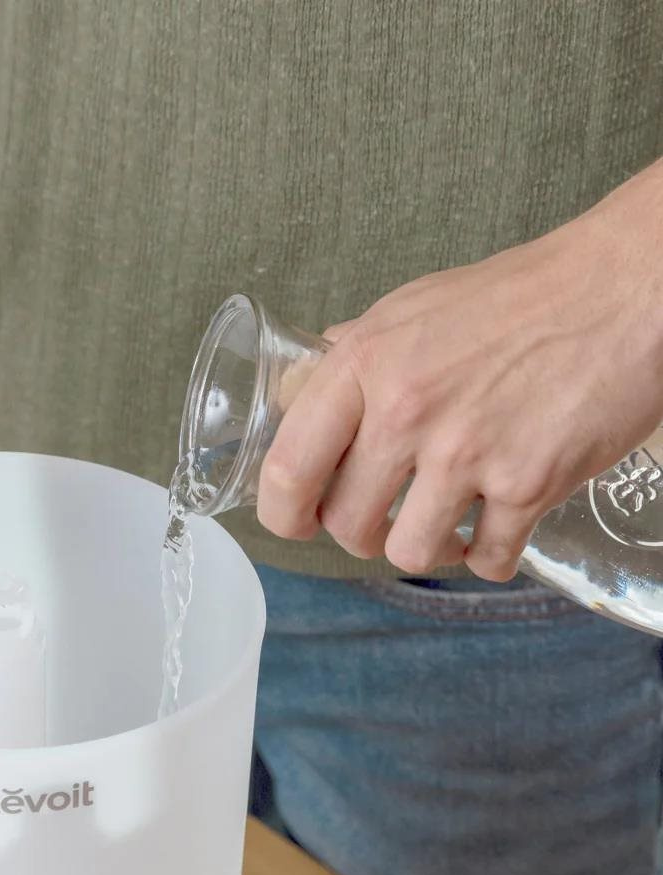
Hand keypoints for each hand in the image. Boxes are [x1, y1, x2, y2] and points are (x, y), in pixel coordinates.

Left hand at [257, 160, 662, 580]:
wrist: (621, 286)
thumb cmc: (513, 296)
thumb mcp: (408, 309)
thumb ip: (349, 357)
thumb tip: (295, 392)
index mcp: (363, 364)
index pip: (287, 468)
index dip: (281, 513)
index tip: (294, 522)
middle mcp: (405, 412)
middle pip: (346, 525)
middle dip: (359, 535)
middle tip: (381, 518)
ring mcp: (467, 452)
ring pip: (409, 553)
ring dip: (423, 548)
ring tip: (442, 524)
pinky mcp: (530, 483)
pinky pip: (487, 560)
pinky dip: (488, 557)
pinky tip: (495, 530)